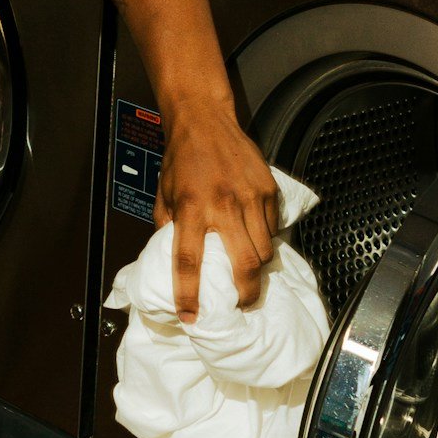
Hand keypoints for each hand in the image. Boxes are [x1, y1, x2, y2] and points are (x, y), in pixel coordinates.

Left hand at [156, 103, 280, 320]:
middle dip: (246, 293)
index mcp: (190, 208)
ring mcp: (250, 197)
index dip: (188, 295)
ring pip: (264, 250)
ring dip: (257, 268)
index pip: (188, 261)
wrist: (204, 120)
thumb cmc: (181, 159)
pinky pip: (272, 227)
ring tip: (249, 273)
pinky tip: (255, 238)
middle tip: (242, 304)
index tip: (190, 317)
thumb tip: (173, 260)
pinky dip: (265, 239)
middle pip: (244, 264)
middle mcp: (222, 204)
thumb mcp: (164, 195)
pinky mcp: (268, 189)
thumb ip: (168, 228)